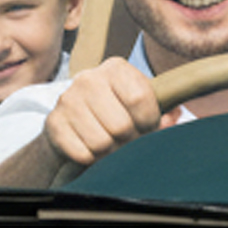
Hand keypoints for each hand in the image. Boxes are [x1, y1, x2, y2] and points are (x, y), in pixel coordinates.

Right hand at [44, 58, 160, 169]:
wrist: (73, 124)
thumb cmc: (115, 113)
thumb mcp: (140, 107)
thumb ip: (163, 111)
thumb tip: (174, 116)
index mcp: (115, 68)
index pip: (140, 98)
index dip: (149, 121)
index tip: (146, 127)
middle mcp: (88, 78)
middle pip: (121, 126)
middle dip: (128, 140)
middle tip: (125, 139)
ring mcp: (67, 100)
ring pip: (101, 143)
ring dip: (108, 152)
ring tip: (108, 143)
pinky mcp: (53, 123)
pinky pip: (82, 153)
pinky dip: (90, 158)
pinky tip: (89, 147)